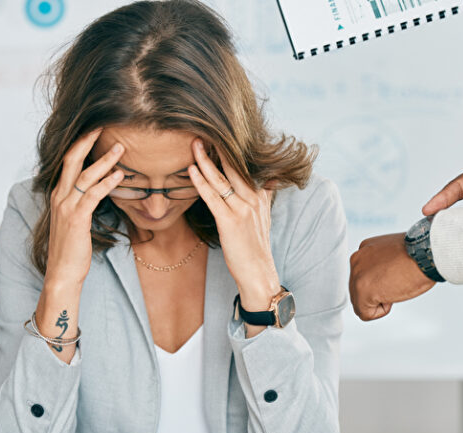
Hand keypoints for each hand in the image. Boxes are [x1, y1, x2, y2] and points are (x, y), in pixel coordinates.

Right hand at [43, 128, 124, 290]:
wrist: (62, 273)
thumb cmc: (72, 248)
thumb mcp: (74, 220)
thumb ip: (82, 203)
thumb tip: (97, 190)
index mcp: (58, 194)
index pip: (68, 161)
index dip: (81, 144)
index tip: (96, 130)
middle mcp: (59, 196)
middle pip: (71, 159)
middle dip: (87, 140)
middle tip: (104, 125)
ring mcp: (66, 207)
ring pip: (85, 174)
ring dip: (105, 159)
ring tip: (121, 147)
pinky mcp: (76, 219)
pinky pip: (93, 194)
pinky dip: (107, 182)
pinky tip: (120, 175)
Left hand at [188, 139, 280, 329]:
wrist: (259, 273)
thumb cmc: (256, 247)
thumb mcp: (264, 217)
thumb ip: (265, 195)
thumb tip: (271, 178)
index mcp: (259, 195)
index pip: (243, 166)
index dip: (230, 150)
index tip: (216, 132)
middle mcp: (253, 198)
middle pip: (233, 167)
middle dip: (217, 147)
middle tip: (202, 128)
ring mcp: (242, 209)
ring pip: (222, 179)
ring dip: (205, 159)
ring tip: (193, 142)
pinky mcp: (230, 222)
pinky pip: (213, 197)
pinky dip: (201, 182)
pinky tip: (191, 170)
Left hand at [349, 233, 435, 320]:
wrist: (425, 255)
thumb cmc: (419, 254)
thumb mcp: (394, 254)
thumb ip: (382, 265)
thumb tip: (382, 279)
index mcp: (365, 251)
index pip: (362, 276)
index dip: (381, 283)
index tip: (396, 276)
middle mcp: (357, 260)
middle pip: (358, 290)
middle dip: (377, 293)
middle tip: (397, 283)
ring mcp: (357, 276)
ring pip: (360, 302)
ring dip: (379, 301)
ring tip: (396, 287)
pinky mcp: (362, 291)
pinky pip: (365, 313)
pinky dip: (381, 311)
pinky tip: (393, 296)